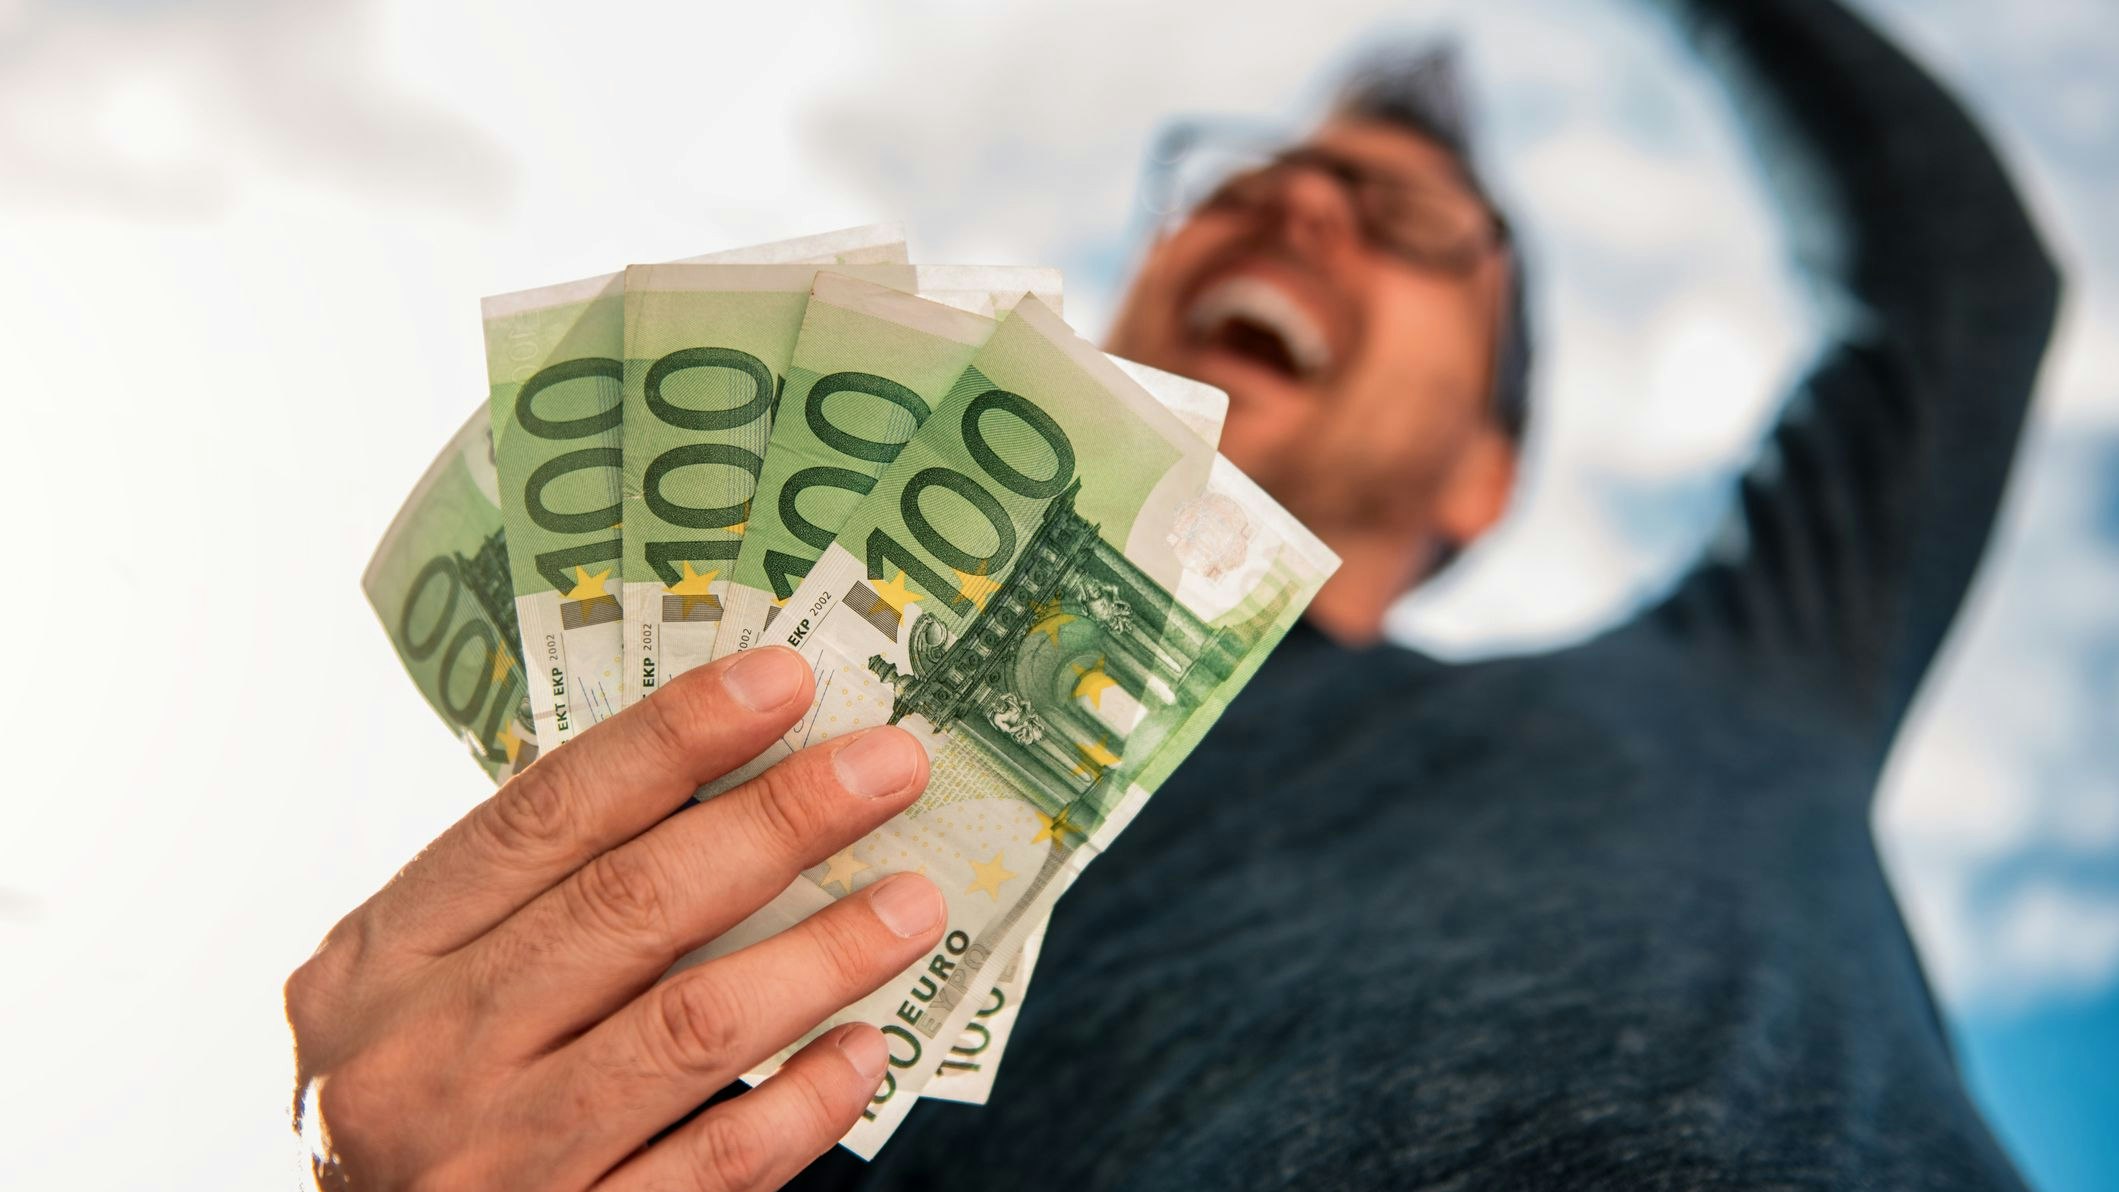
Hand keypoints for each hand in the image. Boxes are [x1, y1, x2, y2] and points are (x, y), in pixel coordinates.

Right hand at [285, 647, 941, 1189]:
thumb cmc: (415, 1100)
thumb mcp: (410, 990)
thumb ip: (528, 906)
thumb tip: (723, 788)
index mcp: (377, 960)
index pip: (544, 816)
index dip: (672, 736)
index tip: (782, 678)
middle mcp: (425, 1054)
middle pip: (630, 905)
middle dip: (779, 820)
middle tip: (890, 766)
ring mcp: (496, 1161)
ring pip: (690, 1030)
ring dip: (822, 954)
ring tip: (915, 902)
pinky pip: (717, 1167)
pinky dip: (804, 1103)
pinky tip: (865, 1048)